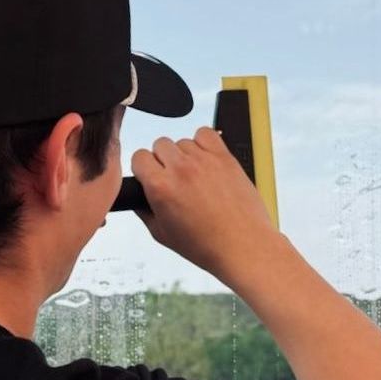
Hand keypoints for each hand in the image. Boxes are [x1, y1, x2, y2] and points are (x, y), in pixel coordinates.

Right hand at [129, 126, 284, 278]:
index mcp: (161, 188)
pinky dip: (203, 143)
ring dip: (184, 155)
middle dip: (163, 160)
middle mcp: (181, 169)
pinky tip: (206, 161)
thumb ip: (145, 212)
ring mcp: (204, 160)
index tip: (151, 176)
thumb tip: (139, 201)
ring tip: (195, 177)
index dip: (144, 168)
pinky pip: (206, 133)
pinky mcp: (224, 157)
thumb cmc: (207, 245)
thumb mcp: (163, 235)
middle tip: (174, 179)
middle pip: (160, 145)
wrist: (241, 246)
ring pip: (183, 141)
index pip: (139, 157)